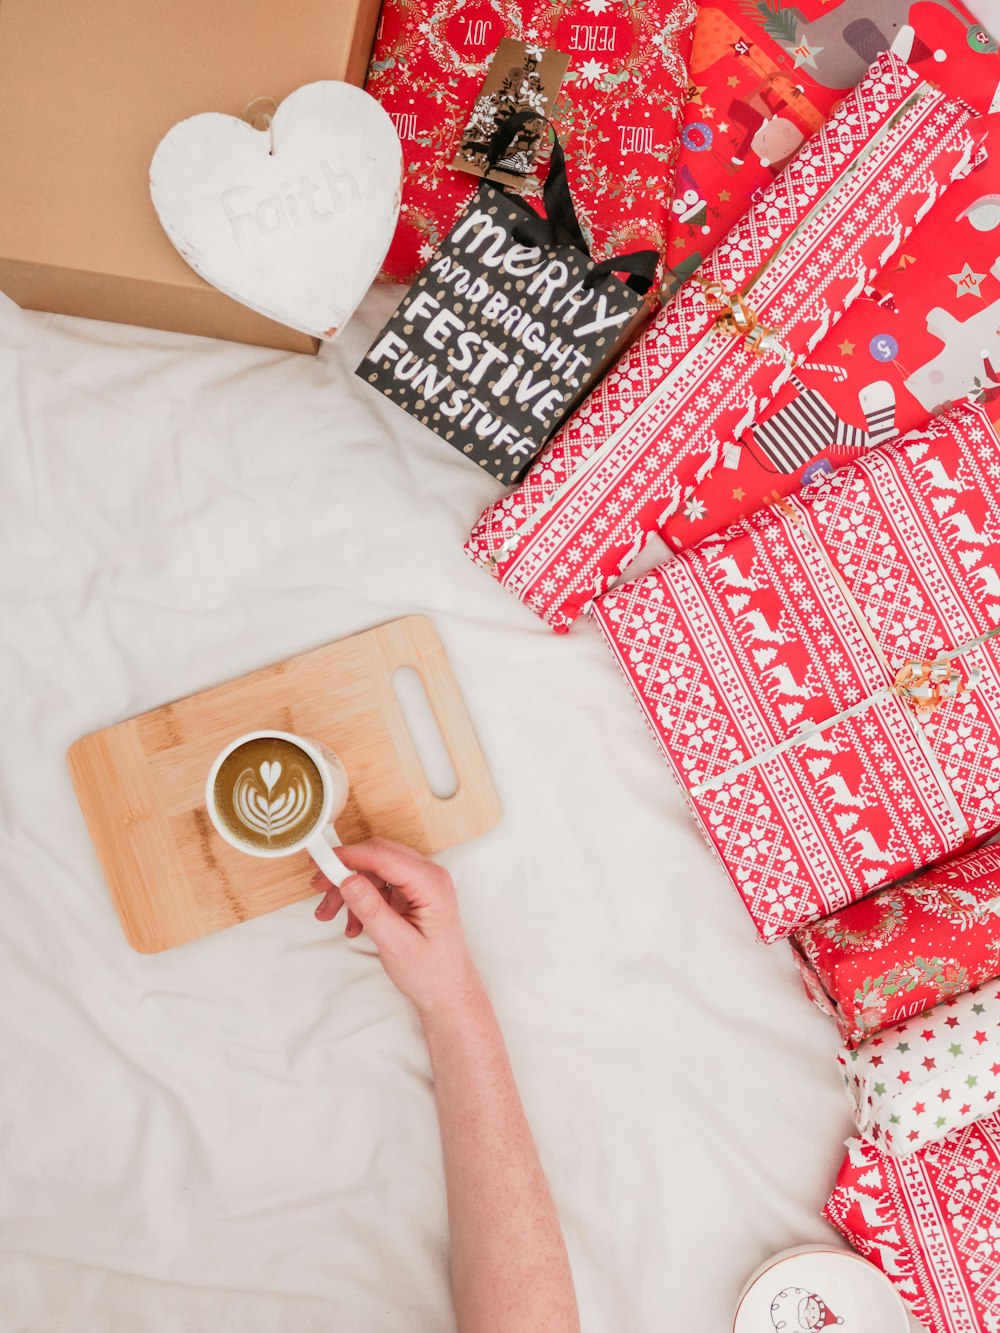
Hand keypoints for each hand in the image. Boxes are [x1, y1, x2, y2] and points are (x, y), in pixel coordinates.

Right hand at [312, 838, 482, 1020]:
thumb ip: (372, 910)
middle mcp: (428, 877)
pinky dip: (360, 901)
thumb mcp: (396, 944)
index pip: (383, 856)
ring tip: (328, 914)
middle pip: (377, 857)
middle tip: (319, 887)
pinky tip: (353, 925)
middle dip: (345, 872)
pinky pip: (379, 886)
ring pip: (374, 872)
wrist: (447, 992)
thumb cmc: (431, 973)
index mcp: (431, 883)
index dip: (349, 856)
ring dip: (349, 890)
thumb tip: (348, 880)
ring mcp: (420, 885)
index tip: (321, 862)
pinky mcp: (412, 895)